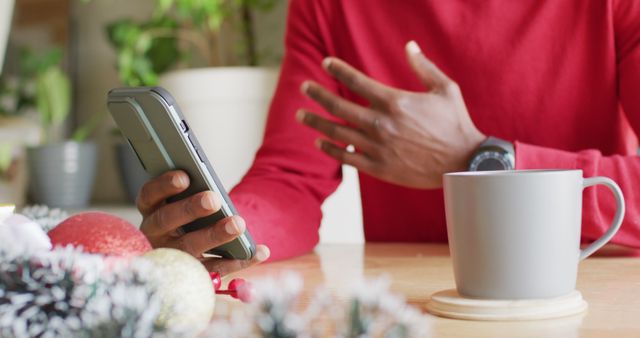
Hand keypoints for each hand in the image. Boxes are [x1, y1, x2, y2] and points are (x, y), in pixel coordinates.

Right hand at [136, 170, 269, 274]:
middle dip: (190, 209)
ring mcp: (173, 257)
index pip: (149, 196)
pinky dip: (240, 261)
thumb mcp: (187, 200)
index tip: (185, 177)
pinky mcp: (193, 276)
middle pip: (166, 220)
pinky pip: (216, 269)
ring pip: (190, 248)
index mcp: (152, 209)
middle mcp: (156, 234)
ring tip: (238, 224)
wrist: (195, 247)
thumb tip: (212, 188)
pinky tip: (260, 250)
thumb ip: (193, 191)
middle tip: (213, 200)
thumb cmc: (193, 214)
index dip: (164, 186)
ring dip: (215, 235)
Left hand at [297, 41, 485, 188]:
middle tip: (303, 87)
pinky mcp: (379, 168)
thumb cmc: (456, 123)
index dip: (338, 69)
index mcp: (394, 101)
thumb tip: (409, 45)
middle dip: (317, 94)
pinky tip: (319, 143)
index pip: (356, 81)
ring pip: (337, 132)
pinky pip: (347, 158)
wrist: (463, 164)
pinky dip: (331, 150)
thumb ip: (424, 66)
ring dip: (316, 122)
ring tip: (301, 114)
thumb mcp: (445, 89)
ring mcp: (377, 147)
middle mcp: (381, 124)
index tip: (325, 63)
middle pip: (338, 105)